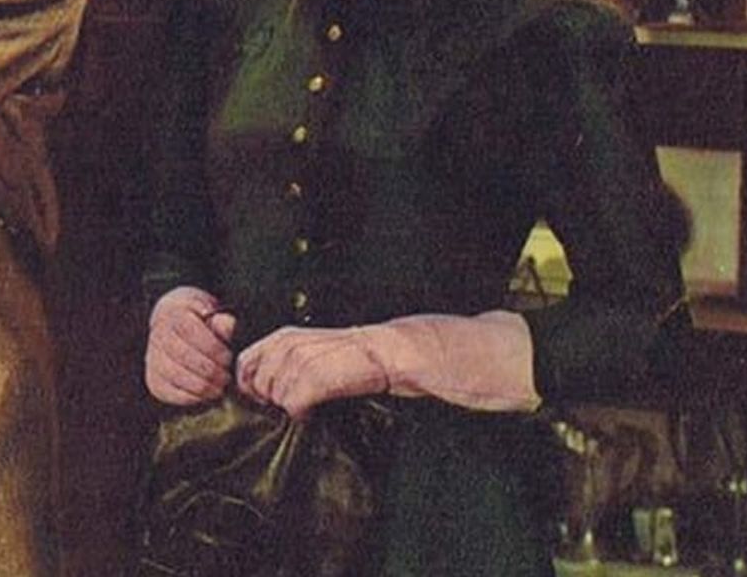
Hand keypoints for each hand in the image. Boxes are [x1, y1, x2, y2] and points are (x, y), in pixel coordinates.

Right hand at [145, 285, 235, 405]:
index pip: (188, 330)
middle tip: (226, 376)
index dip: (211, 347)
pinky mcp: (153, 380)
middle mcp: (157, 334)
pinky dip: (191, 396)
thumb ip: (222, 321)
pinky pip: (169, 392)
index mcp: (172, 311)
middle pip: (181, 354)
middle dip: (210, 369)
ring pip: (174, 375)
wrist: (180, 332)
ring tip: (219, 387)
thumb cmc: (202, 322)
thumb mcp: (214, 315)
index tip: (228, 357)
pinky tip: (206, 394)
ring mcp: (152, 358)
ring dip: (202, 385)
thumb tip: (227, 323)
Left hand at [232, 312, 538, 418]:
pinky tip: (304, 413)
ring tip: (287, 411)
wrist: (492, 352)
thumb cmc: (451, 365)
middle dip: (261, 380)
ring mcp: (364, 344)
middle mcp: (351, 333)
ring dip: (279, 390)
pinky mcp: (379, 360)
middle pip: (276, 348)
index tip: (254, 392)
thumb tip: (317, 398)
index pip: (279, 339)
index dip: (257, 363)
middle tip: (268, 407)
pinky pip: (319, 378)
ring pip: (292, 361)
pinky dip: (302, 397)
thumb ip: (355, 375)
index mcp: (349, 335)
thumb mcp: (392, 370)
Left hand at [233, 325, 386, 419]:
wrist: (381, 353)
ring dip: (290, 408)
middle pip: (257, 385)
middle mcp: (285, 346)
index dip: (249, 385)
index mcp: (281, 337)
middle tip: (292, 403)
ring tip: (309, 404)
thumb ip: (282, 360)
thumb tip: (262, 388)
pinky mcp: (312, 380)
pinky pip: (292, 407)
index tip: (263, 398)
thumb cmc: (347, 355)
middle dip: (271, 400)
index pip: (244, 363)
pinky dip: (302, 414)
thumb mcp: (307, 347)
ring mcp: (298, 362)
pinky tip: (315, 410)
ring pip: (275, 399)